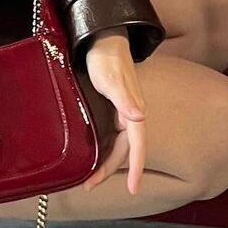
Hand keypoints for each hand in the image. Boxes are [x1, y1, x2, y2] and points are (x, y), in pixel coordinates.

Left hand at [81, 27, 146, 195]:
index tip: (134, 188)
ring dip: (104, 162)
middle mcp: (129, 114)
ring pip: (115, 144)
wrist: (100, 39)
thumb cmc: (106, 57)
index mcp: (134, 110)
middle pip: (123, 150)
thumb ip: (125, 98)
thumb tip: (139, 118)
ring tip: (87, 178)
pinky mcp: (110, 108)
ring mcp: (120, 112)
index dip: (135, 167)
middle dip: (109, 170)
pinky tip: (91, 155)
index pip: (137, 145)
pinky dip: (101, 148)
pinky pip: (108, 135)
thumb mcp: (112, 77)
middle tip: (89, 185)